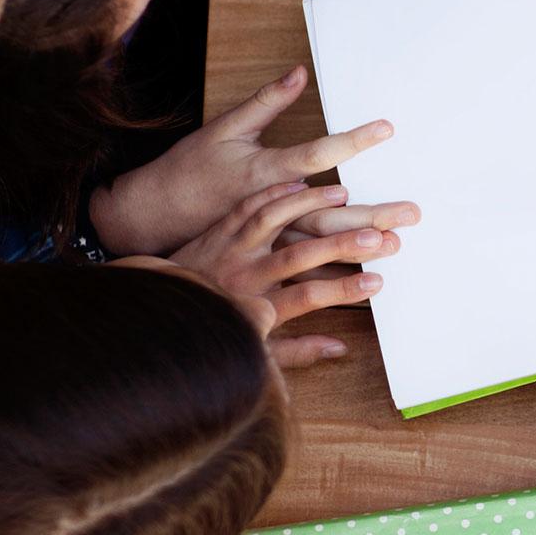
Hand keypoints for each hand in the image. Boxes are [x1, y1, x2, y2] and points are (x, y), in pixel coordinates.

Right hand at [90, 66, 397, 254]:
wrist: (151, 215)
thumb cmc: (191, 167)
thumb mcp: (225, 129)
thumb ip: (266, 102)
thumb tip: (300, 71)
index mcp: (263, 171)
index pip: (316, 153)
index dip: (352, 140)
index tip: (387, 128)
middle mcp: (269, 207)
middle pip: (329, 211)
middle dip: (372, 213)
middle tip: (412, 212)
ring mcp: (264, 240)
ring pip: (318, 247)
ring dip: (357, 247)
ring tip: (395, 245)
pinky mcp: (260, 261)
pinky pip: (301, 273)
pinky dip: (332, 277)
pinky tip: (363, 279)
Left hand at [165, 182, 404, 367]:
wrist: (157, 309)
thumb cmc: (211, 331)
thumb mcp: (253, 352)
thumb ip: (297, 350)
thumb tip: (339, 348)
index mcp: (256, 308)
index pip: (307, 297)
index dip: (344, 290)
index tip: (377, 282)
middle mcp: (245, 276)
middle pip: (299, 256)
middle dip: (341, 245)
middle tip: (378, 236)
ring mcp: (230, 249)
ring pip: (273, 220)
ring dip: (309, 205)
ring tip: (344, 194)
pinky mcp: (218, 231)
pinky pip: (247, 206)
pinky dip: (273, 192)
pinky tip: (300, 182)